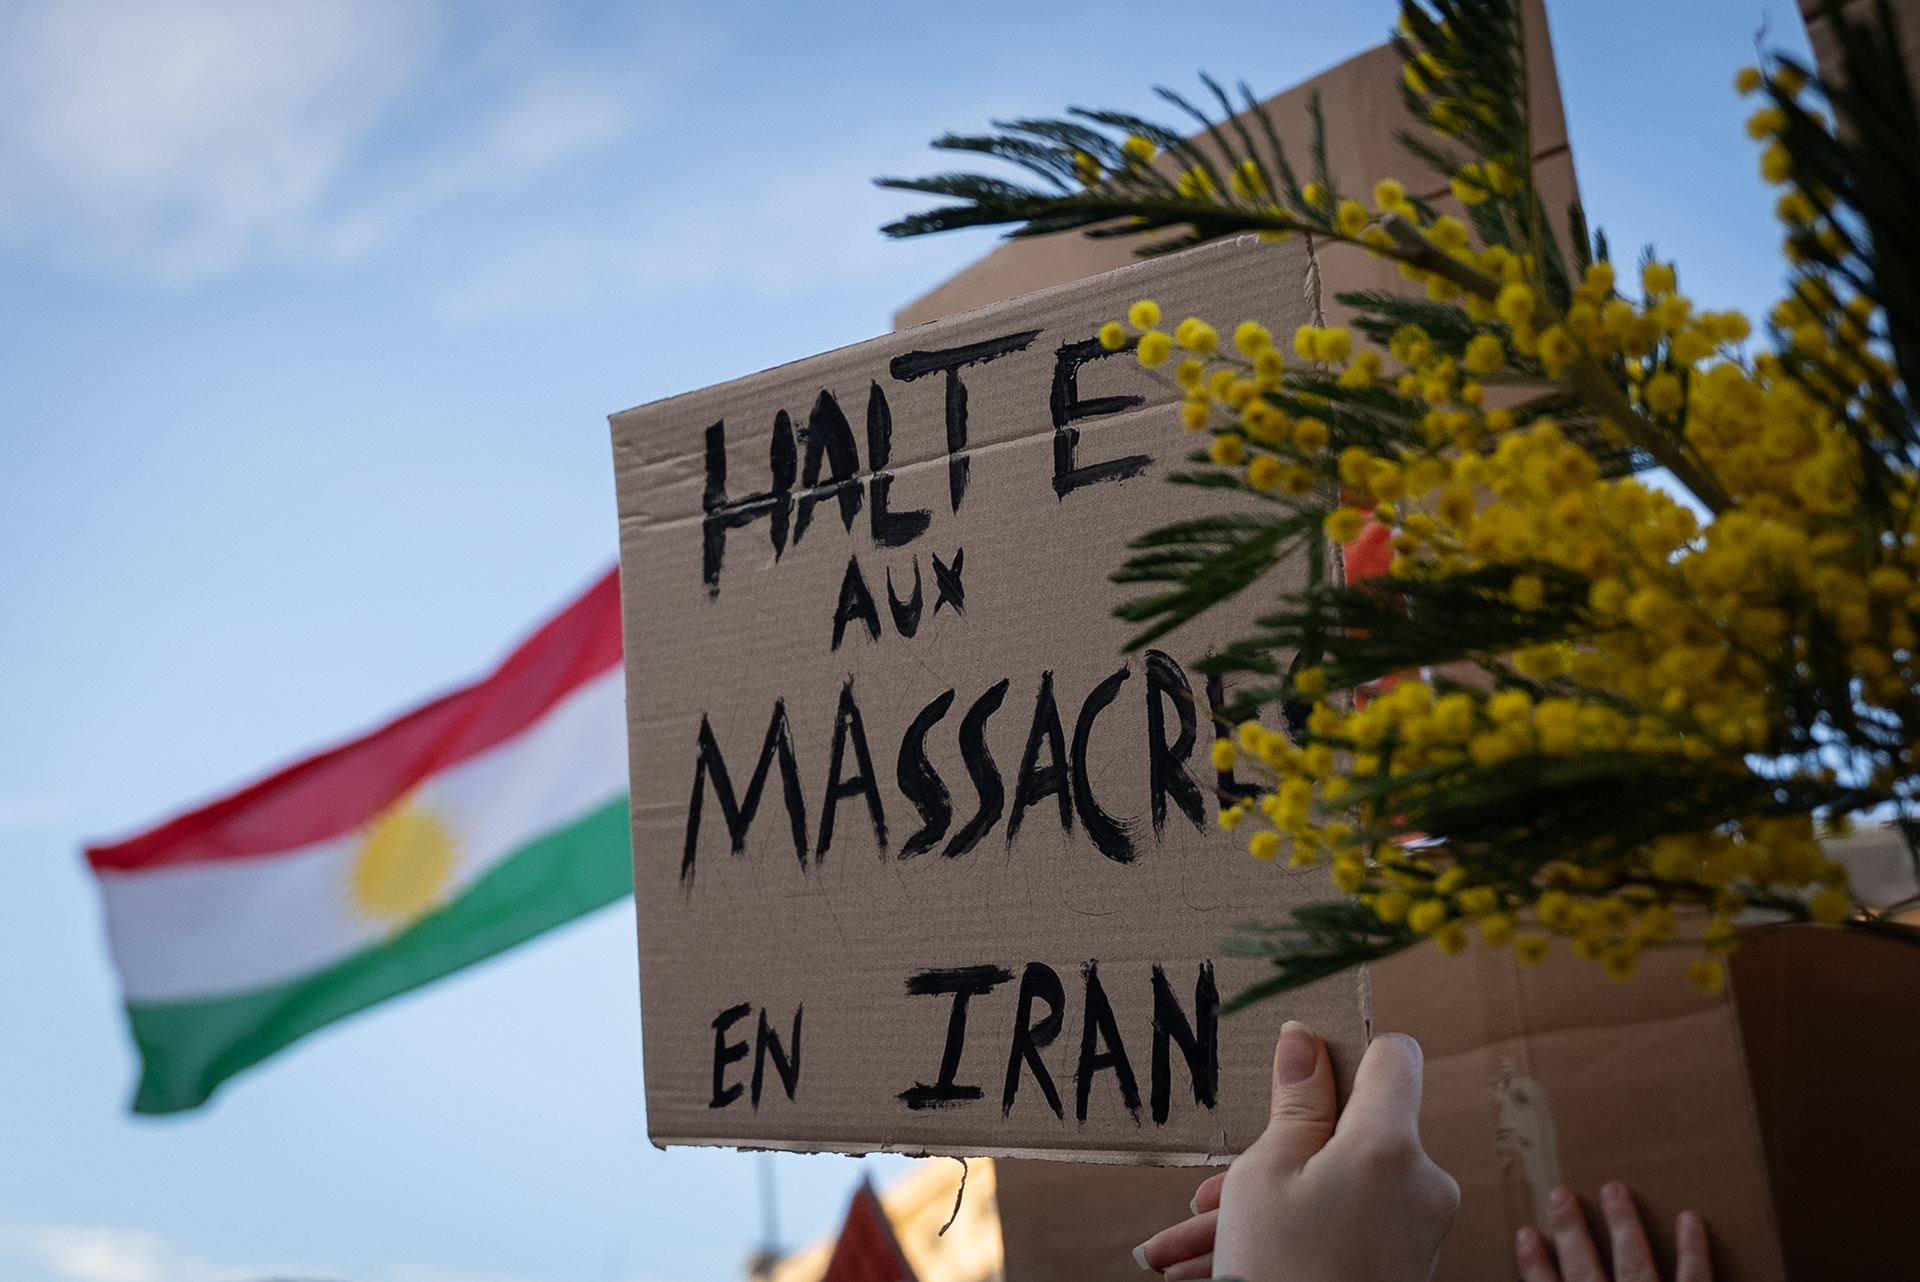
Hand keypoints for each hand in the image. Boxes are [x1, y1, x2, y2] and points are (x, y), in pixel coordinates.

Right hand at [1134, 1021, 1458, 1281]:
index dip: (1347, 1053)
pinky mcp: (1404, 1264)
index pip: (1395, 1057)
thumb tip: (1306, 1038)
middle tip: (1207, 1194)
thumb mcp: (1265, 1172)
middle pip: (1348, 1135)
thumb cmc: (1277, 1270)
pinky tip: (1213, 1264)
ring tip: (1186, 1247)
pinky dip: (1289, 1237)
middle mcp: (1421, 1184)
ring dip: (1264, 1208)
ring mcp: (1418, 1230)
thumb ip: (1295, 1100)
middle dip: (1274, 1155)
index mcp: (1389, 1146)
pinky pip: (1342, 1228)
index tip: (1300, 1073)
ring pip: (1332, 1189)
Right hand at [1517, 1183, 1710, 1281]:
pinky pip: (1694, 1280)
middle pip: (1584, 1271)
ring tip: (1614, 1189)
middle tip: (1561, 1193)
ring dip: (1624, 1226)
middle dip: (1571, 1231)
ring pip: (1634, 1264)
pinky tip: (1688, 1221)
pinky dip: (1692, 1251)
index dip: (1536, 1264)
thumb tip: (1558, 1276)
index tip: (1526, 1234)